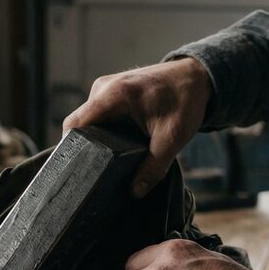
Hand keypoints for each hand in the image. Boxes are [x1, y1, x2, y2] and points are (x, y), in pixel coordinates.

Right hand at [62, 57, 210, 197]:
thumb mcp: (172, 138)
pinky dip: (102, 131)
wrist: (196, 77)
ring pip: (88, 121)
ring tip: (106, 161)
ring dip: (95, 140)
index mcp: (114, 94)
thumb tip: (136, 192)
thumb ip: (154, 167)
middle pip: (79, 124)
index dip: (72, 148)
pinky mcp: (110, 92)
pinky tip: (113, 146)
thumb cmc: (185, 100)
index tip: (78, 169)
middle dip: (85, 148)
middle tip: (96, 172)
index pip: (76, 124)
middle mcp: (103, 88)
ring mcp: (105, 88)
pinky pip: (97, 115)